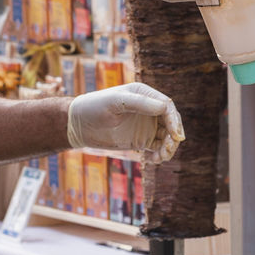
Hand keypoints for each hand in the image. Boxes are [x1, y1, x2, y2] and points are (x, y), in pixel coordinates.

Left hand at [67, 83, 184, 162]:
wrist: (79, 125)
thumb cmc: (94, 107)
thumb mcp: (115, 103)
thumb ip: (140, 103)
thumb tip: (165, 106)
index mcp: (144, 95)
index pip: (167, 106)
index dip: (174, 121)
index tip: (175, 135)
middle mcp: (149, 109)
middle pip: (172, 122)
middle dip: (174, 136)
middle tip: (168, 148)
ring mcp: (147, 125)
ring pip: (168, 137)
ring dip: (169, 147)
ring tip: (160, 157)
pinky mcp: (144, 139)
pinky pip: (159, 148)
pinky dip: (160, 155)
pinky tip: (153, 160)